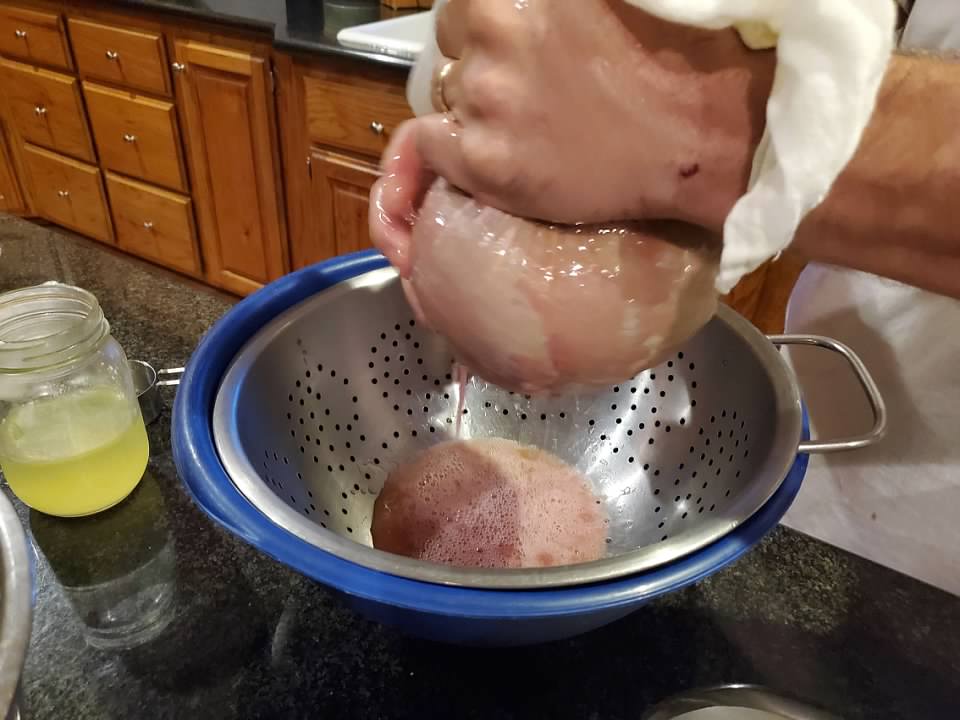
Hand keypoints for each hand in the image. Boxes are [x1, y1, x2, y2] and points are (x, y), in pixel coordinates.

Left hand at [372, 0, 772, 266]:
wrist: (695, 137)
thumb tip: (512, 5)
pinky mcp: (481, 158)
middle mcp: (493, 26)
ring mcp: (483, 94)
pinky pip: (428, 143)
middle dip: (477, 53)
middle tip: (526, 81)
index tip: (513, 37)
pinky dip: (449, 146)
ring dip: (474, 102)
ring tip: (528, 121)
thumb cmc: (665, 55)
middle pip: (452, 37)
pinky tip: (493, 150)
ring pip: (447, 92)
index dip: (486, 17)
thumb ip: (542, 1)